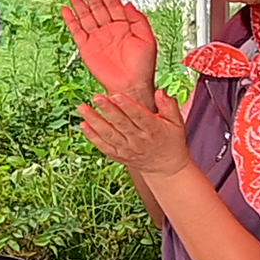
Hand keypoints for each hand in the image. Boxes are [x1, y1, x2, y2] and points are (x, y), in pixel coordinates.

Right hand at [59, 0, 164, 100]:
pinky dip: (71, 21)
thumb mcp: (148, 39)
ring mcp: (97, 38)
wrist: (132, 85)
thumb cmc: (143, 67)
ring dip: (78, 1)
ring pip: (85, 15)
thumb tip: (128, 4)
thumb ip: (139, 20)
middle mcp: (109, 29)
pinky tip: (66, 10)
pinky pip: (77, 31)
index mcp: (124, 26)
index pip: (112, 2)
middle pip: (97, 5)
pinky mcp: (87, 49)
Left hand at [78, 87, 192, 180]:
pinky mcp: (118, 155)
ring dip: (95, 121)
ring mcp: (127, 149)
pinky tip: (83, 124)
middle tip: (97, 97)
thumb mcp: (176, 122)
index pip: (139, 116)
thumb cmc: (171, 140)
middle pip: (121, 124)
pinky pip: (103, 146)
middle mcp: (139, 140)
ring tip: (83, 108)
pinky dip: (92, 136)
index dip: (127, 106)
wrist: (165, 167)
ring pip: (109, 134)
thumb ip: (169, 106)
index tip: (116, 95)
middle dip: (108, 110)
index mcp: (154, 129)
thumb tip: (160, 92)